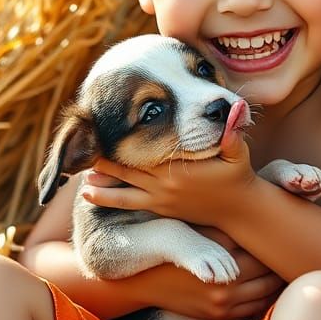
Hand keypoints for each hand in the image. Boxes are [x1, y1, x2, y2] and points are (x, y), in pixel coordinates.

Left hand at [81, 128, 256, 226]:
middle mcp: (165, 185)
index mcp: (178, 169)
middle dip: (104, 163)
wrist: (239, 210)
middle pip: (127, 172)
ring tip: (82, 182)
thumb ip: (233, 133)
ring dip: (102, 187)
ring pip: (124, 193)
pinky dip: (110, 199)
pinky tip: (91, 194)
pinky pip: (131, 205)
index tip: (102, 136)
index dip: (122, 147)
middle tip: (81, 155)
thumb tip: (237, 108)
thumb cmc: (237, 176)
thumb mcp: (237, 152)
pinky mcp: (161, 210)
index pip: (145, 155)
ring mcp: (161, 200)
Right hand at [132, 227, 283, 319]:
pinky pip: (253, 309)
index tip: (288, 235)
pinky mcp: (218, 316)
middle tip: (294, 251)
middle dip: (280, 263)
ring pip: (265, 294)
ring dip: (277, 282)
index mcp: (222, 259)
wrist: (143, 280)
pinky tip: (272, 286)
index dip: (276, 243)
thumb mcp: (197, 230)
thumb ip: (227, 230)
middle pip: (268, 274)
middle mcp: (225, 286)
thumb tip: (262, 220)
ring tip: (287, 267)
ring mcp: (222, 304)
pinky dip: (265, 297)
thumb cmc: (170, 246)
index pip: (262, 252)